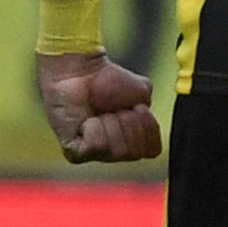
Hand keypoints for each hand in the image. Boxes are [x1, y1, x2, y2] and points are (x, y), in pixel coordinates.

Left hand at [40, 53, 163, 163]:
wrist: (80, 72)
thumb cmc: (109, 80)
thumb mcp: (143, 96)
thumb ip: (151, 121)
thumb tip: (147, 138)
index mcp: (134, 141)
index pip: (152, 150)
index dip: (146, 126)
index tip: (135, 108)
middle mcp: (115, 152)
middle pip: (134, 152)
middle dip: (128, 123)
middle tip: (114, 109)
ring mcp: (95, 154)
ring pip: (117, 151)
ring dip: (111, 124)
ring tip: (99, 112)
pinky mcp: (75, 152)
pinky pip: (96, 145)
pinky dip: (94, 127)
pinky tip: (86, 120)